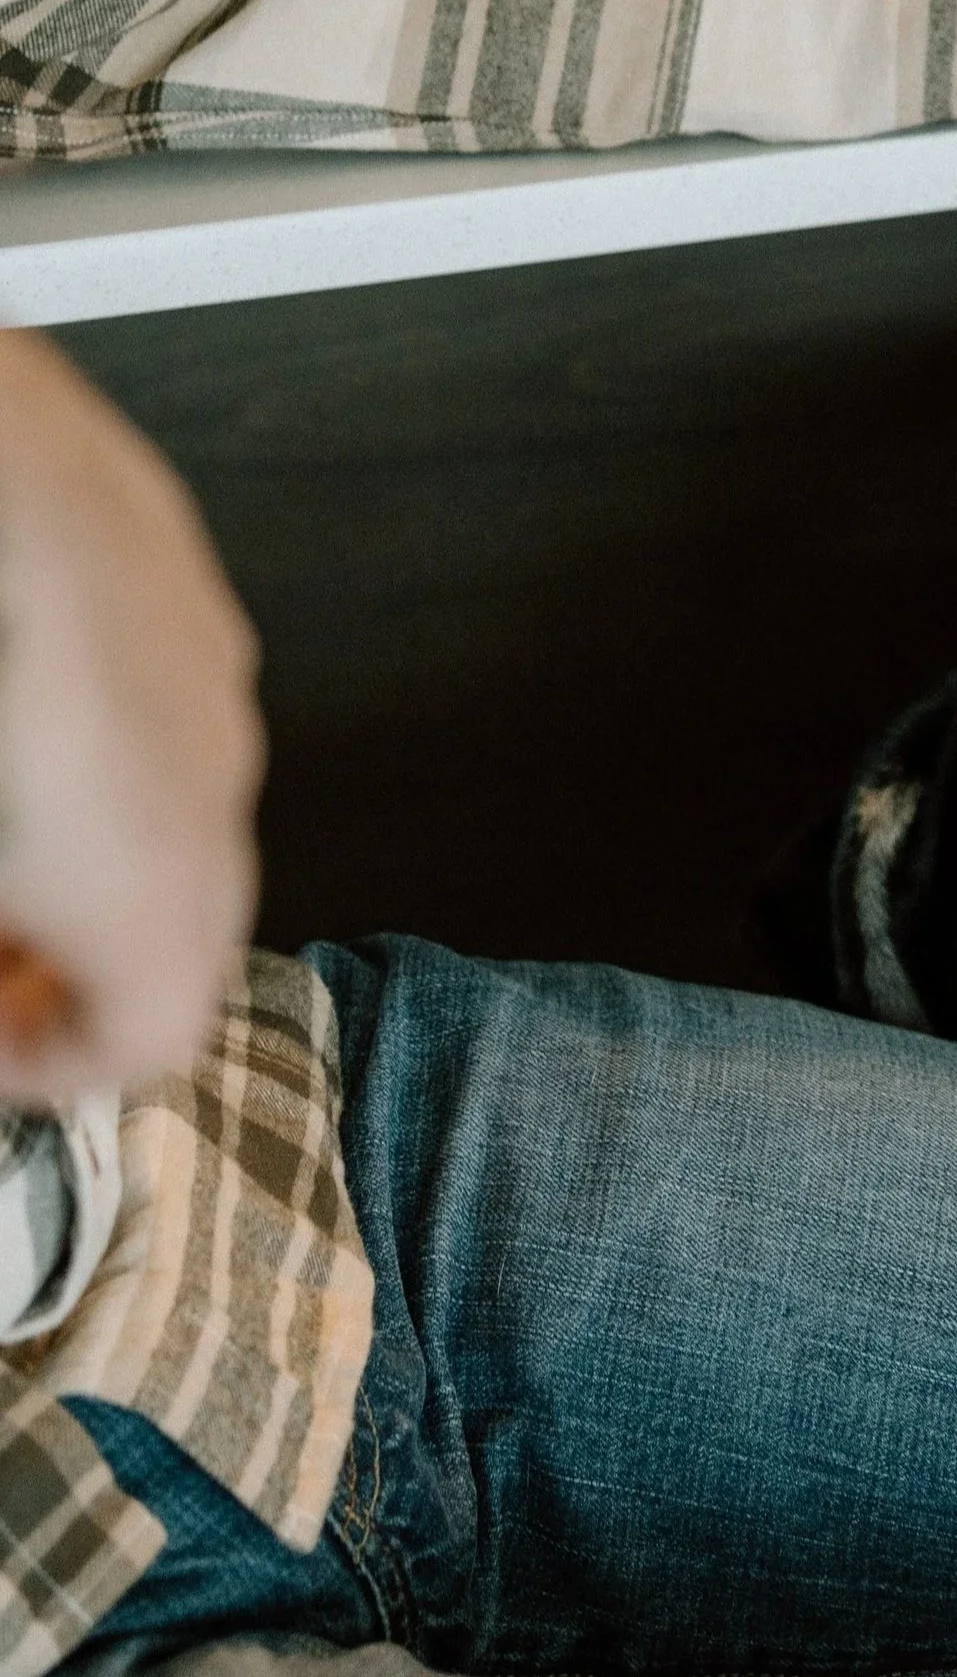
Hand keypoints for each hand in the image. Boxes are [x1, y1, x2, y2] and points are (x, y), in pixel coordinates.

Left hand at [0, 332, 262, 1102]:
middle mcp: (214, 800)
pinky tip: (19, 716)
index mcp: (152, 894)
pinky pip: (166, 718)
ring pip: (180, 819)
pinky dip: (101, 756)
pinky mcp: (192, 604)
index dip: (48, 1071)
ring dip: (93, 859)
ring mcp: (215, 694)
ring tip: (6, 830)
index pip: (148, 1045)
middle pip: (182, 938)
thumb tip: (2, 984)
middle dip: (78, 969)